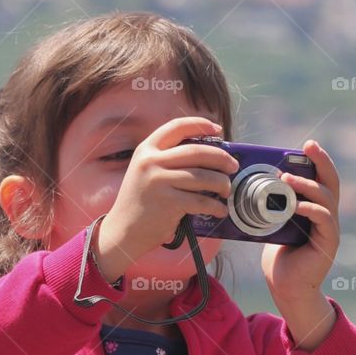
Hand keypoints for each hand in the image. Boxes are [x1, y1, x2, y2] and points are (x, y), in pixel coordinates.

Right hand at [94, 116, 238, 280]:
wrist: (122, 230)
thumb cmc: (140, 201)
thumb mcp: (146, 171)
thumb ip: (169, 159)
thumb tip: (209, 154)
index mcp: (146, 149)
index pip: (177, 127)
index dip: (200, 125)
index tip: (218, 130)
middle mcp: (151, 161)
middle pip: (196, 151)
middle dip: (221, 158)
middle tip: (233, 166)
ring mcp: (158, 181)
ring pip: (203, 176)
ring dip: (221, 183)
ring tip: (226, 189)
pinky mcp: (167, 202)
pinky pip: (201, 201)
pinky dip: (215, 206)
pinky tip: (220, 209)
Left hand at [260, 140, 339, 304]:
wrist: (285, 288)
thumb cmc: (278, 258)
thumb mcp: (272, 226)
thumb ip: (272, 207)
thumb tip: (251, 185)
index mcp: (314, 209)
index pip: (320, 179)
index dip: (316, 161)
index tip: (306, 145)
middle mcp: (326, 216)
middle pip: (331, 181)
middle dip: (321, 161)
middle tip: (310, 146)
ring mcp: (329, 229)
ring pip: (326, 198)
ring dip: (307, 185)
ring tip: (287, 178)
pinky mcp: (328, 242)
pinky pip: (324, 219)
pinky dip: (310, 209)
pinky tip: (296, 205)